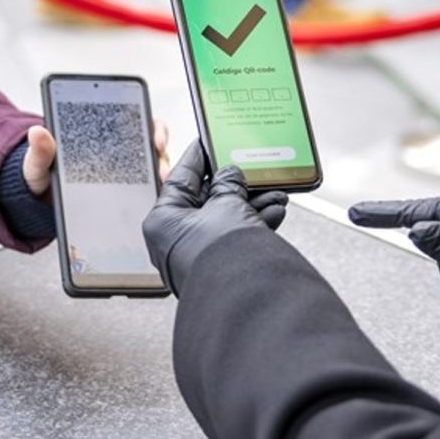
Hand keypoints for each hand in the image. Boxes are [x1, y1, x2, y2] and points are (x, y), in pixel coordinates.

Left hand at [21, 121, 171, 197]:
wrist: (39, 202)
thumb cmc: (41, 175)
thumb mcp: (38, 162)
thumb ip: (40, 150)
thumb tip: (37, 132)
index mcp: (98, 132)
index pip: (133, 119)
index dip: (149, 124)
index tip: (153, 136)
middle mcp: (115, 148)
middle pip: (149, 140)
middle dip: (160, 148)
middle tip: (159, 159)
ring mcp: (122, 169)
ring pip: (151, 163)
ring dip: (159, 169)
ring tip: (159, 180)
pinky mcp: (123, 189)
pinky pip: (143, 187)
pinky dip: (152, 189)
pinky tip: (153, 196)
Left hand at [143, 143, 287, 294]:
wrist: (245, 297)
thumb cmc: (221, 254)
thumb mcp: (226, 204)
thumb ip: (228, 184)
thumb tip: (231, 175)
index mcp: (164, 221)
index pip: (180, 180)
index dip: (197, 158)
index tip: (207, 142)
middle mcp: (176, 239)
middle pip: (207, 200)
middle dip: (234, 185)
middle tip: (249, 168)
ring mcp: (197, 255)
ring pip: (226, 218)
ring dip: (251, 203)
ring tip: (274, 193)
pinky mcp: (219, 267)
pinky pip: (236, 237)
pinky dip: (255, 223)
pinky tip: (274, 211)